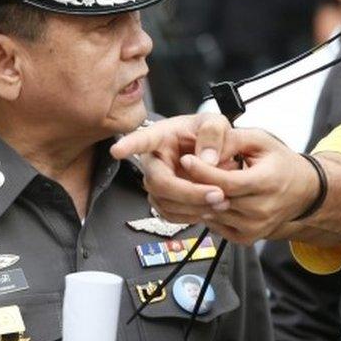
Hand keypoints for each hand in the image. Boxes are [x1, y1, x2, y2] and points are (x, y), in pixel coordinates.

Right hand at [110, 114, 241, 222]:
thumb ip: (213, 134)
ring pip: (164, 202)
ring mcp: (156, 182)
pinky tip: (210, 210)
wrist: (212, 153)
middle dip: (189, 192)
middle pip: (159, 182)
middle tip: (218, 194)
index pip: (141, 139)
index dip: (129, 144)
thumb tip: (207, 159)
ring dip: (194, 207)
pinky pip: (170, 214)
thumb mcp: (215, 123)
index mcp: (161, 136)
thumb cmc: (206, 133)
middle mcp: (153, 161)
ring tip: (222, 202)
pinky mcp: (163, 199)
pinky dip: (191, 216)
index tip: (117, 150)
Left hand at [112, 115, 319, 243]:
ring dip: (198, 199)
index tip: (185, 158)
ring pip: (212, 214)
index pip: (227, 182)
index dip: (202, 171)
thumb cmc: (280, 163)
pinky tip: (207, 197)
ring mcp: (254, 228)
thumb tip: (204, 150)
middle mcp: (262, 210)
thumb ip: (231, 141)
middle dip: (195, 184)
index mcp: (267, 183)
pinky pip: (215, 225)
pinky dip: (207, 211)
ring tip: (191, 182)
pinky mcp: (246, 238)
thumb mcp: (260, 141)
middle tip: (180, 169)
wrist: (303, 192)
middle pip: (216, 200)